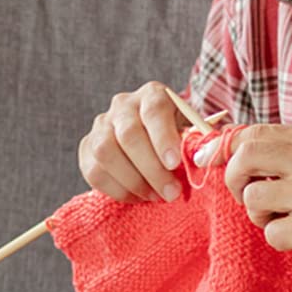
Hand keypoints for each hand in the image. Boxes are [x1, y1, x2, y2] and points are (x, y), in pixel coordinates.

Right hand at [79, 83, 221, 204]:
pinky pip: (93, 171)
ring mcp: (101, 124)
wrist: (150, 138)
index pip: (155, 110)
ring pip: (106, 152)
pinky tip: (136, 197)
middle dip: (151, 169)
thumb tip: (204, 157)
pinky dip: (116, 190)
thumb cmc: (177, 137)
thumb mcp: (191, 132)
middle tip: (170, 193)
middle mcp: (123, 105)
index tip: (175, 164)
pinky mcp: (87, 147)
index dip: (163, 138)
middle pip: (129, 134)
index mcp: (152, 94)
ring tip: (153, 197)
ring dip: (132, 181)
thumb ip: (196, 141)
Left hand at [194, 123, 291, 288]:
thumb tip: (224, 146)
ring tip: (286, 220)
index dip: (223, 147)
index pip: (255, 132)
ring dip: (260, 217)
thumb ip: (282, 156)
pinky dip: (281, 240)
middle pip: (245, 157)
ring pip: (253, 198)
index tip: (206, 159)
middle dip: (234, 180)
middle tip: (249, 198)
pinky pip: (271, 232)